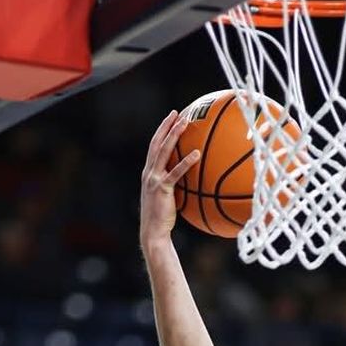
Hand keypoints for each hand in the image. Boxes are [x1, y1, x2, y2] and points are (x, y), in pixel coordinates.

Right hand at [140, 107, 202, 248]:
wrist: (153, 232)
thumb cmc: (162, 218)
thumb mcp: (167, 197)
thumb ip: (174, 185)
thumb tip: (192, 179)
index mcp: (149, 172)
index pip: (154, 146)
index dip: (162, 130)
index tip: (172, 117)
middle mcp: (149, 172)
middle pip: (157, 143)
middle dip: (166, 126)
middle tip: (177, 113)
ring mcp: (153, 179)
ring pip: (164, 151)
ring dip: (174, 135)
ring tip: (186, 123)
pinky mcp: (162, 189)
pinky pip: (175, 172)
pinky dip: (185, 162)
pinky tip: (197, 154)